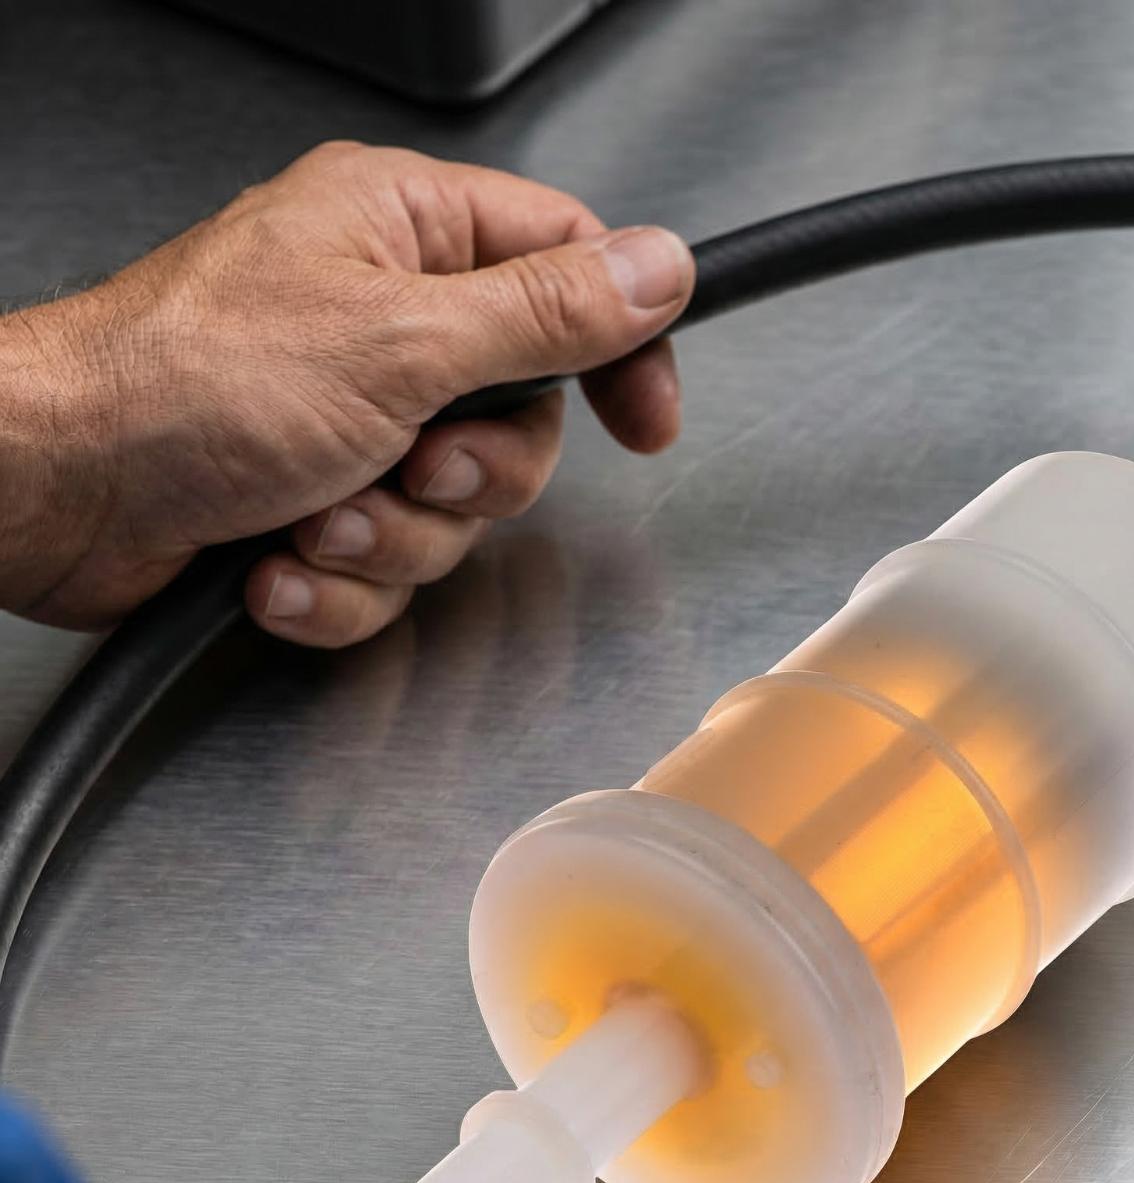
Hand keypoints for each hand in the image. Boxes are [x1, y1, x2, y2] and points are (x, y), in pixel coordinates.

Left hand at [0, 141, 692, 645]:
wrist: (58, 492)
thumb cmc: (186, 385)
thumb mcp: (402, 342)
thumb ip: (547, 312)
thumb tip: (658, 269)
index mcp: (404, 235)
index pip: (569, 267)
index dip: (621, 346)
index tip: (646, 422)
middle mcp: (382, 320)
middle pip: (520, 417)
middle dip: (469, 477)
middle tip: (414, 466)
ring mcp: (349, 416)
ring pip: (452, 509)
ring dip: (390, 537)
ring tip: (312, 515)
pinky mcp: (315, 499)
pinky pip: (388, 564)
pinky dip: (337, 581)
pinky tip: (274, 561)